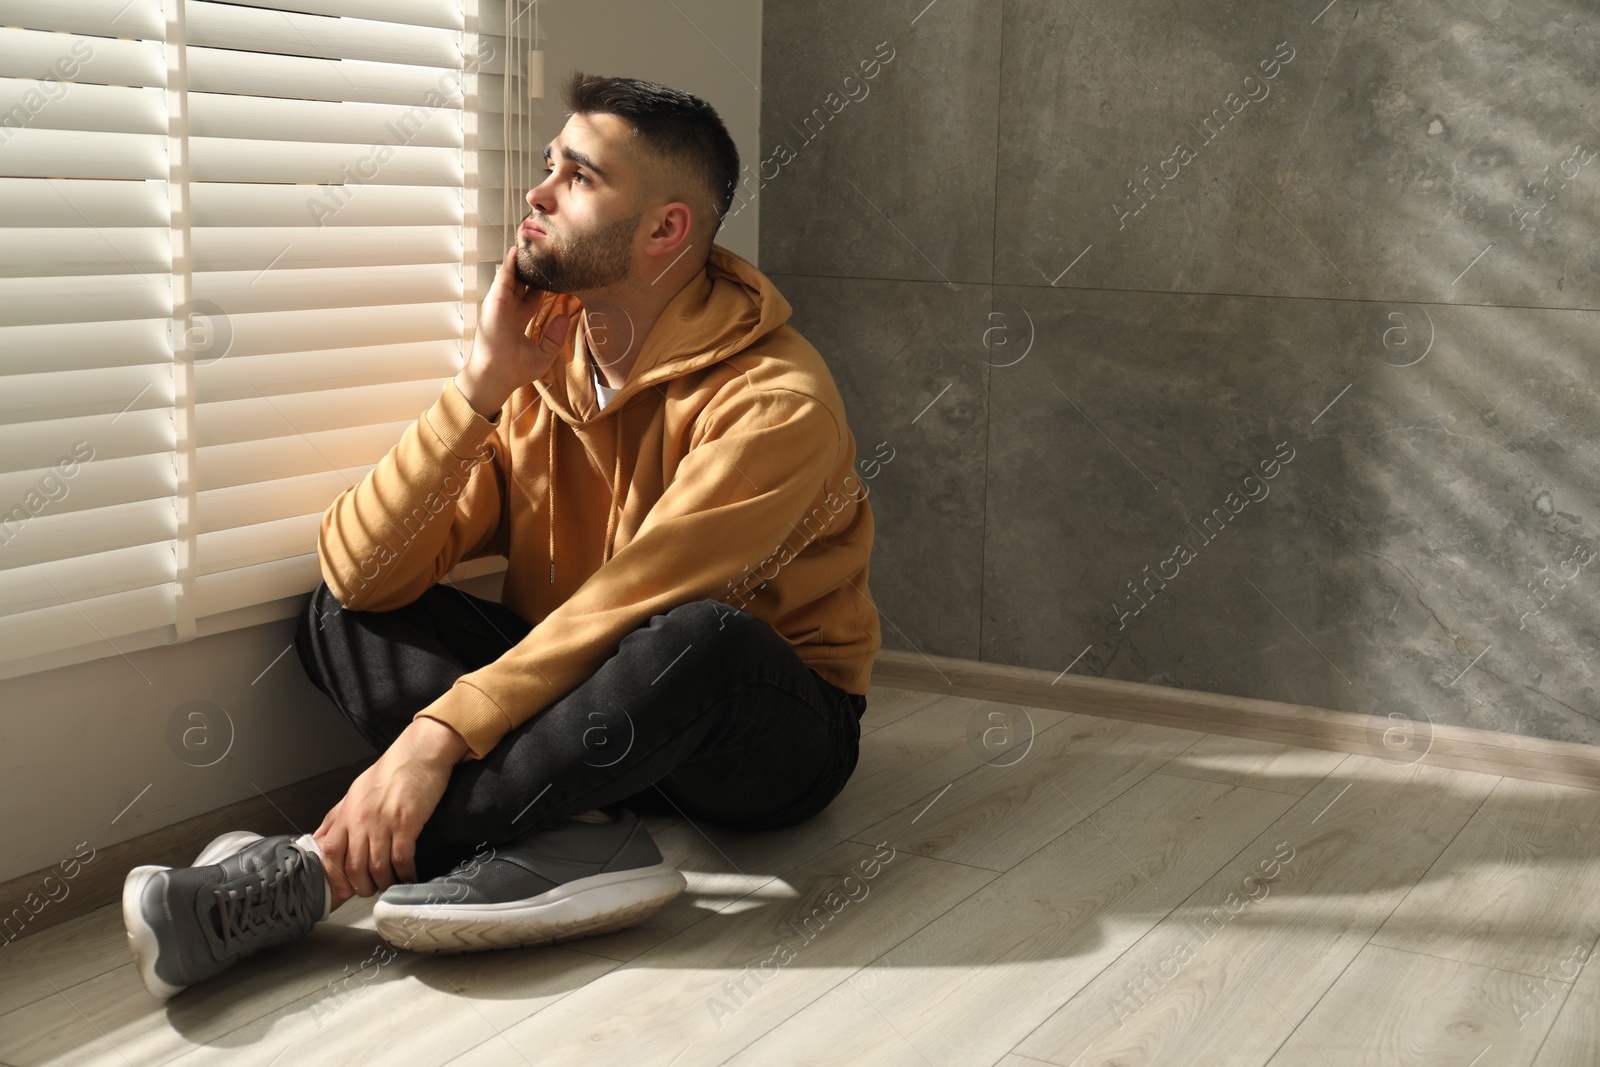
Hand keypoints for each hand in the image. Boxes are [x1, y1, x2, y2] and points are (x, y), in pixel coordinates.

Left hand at [312, 718, 468, 902]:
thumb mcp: (355, 791)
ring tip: (392, 884)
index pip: (331, 853)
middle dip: (363, 886)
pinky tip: (410, 875)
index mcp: (346, 813)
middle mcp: (361, 820)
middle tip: (373, 889)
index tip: (345, 888)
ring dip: (385, 882)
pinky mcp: (407, 823)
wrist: (419, 754)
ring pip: (378, 868)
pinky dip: (406, 873)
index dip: (337, 876)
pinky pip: (402, 859)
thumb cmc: (390, 771)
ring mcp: (383, 823)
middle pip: (355, 867)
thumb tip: (321, 838)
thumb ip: (337, 817)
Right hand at [455, 245, 573, 419]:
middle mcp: (508, 309)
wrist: (497, 376)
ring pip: (512, 277)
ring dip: (520, 260)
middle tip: (543, 251)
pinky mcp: (495, 301)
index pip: (533, 297)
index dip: (543, 285)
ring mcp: (500, 304)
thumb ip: (554, 337)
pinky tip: (518, 250)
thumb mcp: (544, 355)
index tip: (556, 274)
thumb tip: (564, 317)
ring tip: (531, 241)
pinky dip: (510, 264)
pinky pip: (503, 278)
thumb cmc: (516, 370)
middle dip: (531, 268)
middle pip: (521, 283)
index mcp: (518, 320)